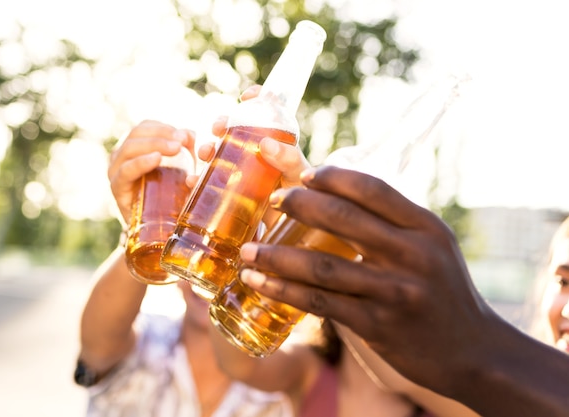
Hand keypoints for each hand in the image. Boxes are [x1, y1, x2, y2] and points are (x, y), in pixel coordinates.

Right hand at [108, 120, 194, 224]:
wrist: (157, 230)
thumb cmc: (169, 195)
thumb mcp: (180, 169)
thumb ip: (185, 150)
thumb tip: (190, 134)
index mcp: (135, 148)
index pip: (144, 127)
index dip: (164, 127)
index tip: (185, 135)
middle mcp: (121, 157)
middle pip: (136, 134)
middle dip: (161, 134)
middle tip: (182, 142)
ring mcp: (116, 171)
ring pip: (129, 148)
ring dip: (154, 144)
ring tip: (175, 149)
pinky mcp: (117, 189)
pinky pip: (125, 171)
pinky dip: (141, 162)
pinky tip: (156, 159)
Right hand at [189, 85, 309, 189]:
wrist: (293, 230)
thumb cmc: (303, 198)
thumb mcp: (298, 175)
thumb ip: (288, 159)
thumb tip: (264, 143)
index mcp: (278, 143)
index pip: (267, 114)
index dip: (257, 100)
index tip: (247, 96)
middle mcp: (258, 154)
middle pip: (236, 131)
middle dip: (223, 124)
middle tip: (218, 127)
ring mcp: (243, 172)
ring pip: (220, 154)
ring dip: (208, 149)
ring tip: (205, 153)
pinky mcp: (232, 193)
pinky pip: (211, 183)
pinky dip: (199, 180)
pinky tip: (193, 182)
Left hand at [237, 165, 496, 396]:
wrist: (473, 351)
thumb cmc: (442, 291)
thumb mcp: (431, 247)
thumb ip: (391, 223)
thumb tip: (338, 196)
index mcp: (425, 227)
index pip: (372, 188)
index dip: (332, 177)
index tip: (303, 174)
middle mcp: (413, 254)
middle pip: (344, 218)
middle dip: (299, 204)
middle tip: (272, 201)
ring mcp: (395, 291)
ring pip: (323, 266)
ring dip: (277, 256)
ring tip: (246, 250)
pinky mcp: (379, 325)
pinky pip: (322, 303)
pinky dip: (285, 292)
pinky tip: (259, 284)